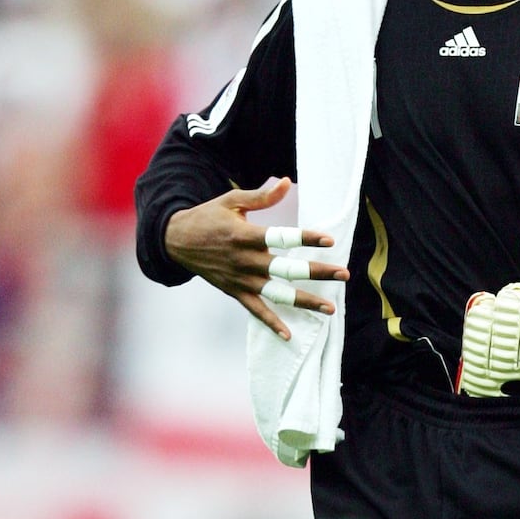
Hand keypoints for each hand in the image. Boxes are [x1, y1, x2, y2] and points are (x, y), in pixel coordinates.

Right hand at [163, 177, 349, 339]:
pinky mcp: (234, 292)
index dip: (307, 238)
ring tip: (330, 308)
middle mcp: (245, 260)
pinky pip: (256, 311)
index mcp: (245, 235)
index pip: (282, 237)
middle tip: (344, 274)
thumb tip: (287, 182)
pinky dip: (271, 324)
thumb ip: (262, 196)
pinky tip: (289, 336)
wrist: (175, 241)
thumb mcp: (232, 201)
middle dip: (318, 273)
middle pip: (287, 269)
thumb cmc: (207, 217)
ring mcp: (240, 279)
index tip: (329, 239)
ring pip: (277, 294)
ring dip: (304, 302)